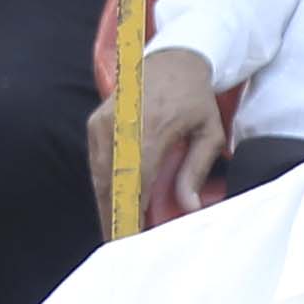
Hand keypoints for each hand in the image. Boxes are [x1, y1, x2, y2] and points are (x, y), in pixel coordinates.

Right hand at [88, 43, 229, 224]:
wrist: (176, 58)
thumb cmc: (195, 97)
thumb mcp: (209, 133)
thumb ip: (196, 171)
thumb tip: (189, 207)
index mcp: (152, 128)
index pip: (135, 182)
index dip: (132, 213)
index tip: (134, 239)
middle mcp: (122, 124)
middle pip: (111, 183)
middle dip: (115, 216)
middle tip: (120, 244)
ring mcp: (105, 122)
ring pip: (99, 175)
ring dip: (107, 204)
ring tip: (116, 231)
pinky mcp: (97, 121)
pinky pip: (95, 162)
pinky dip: (103, 185)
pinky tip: (113, 204)